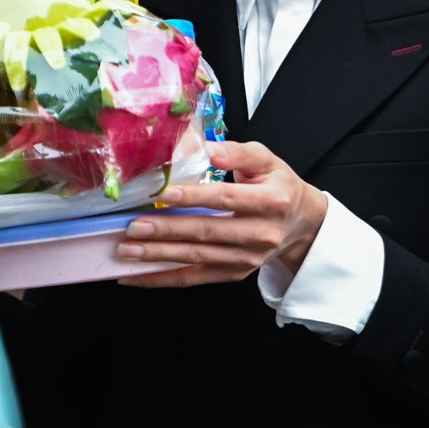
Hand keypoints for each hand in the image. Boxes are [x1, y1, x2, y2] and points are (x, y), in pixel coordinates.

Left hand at [116, 141, 327, 286]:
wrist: (301, 225)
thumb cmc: (277, 186)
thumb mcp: (265, 160)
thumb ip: (236, 152)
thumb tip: (205, 149)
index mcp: (271, 201)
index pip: (226, 198)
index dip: (194, 197)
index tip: (164, 193)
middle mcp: (260, 234)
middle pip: (207, 232)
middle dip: (166, 230)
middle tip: (133, 227)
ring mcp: (246, 259)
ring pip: (197, 257)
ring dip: (159, 255)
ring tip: (127, 249)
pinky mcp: (234, 274)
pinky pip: (194, 278)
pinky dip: (162, 278)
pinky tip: (136, 275)